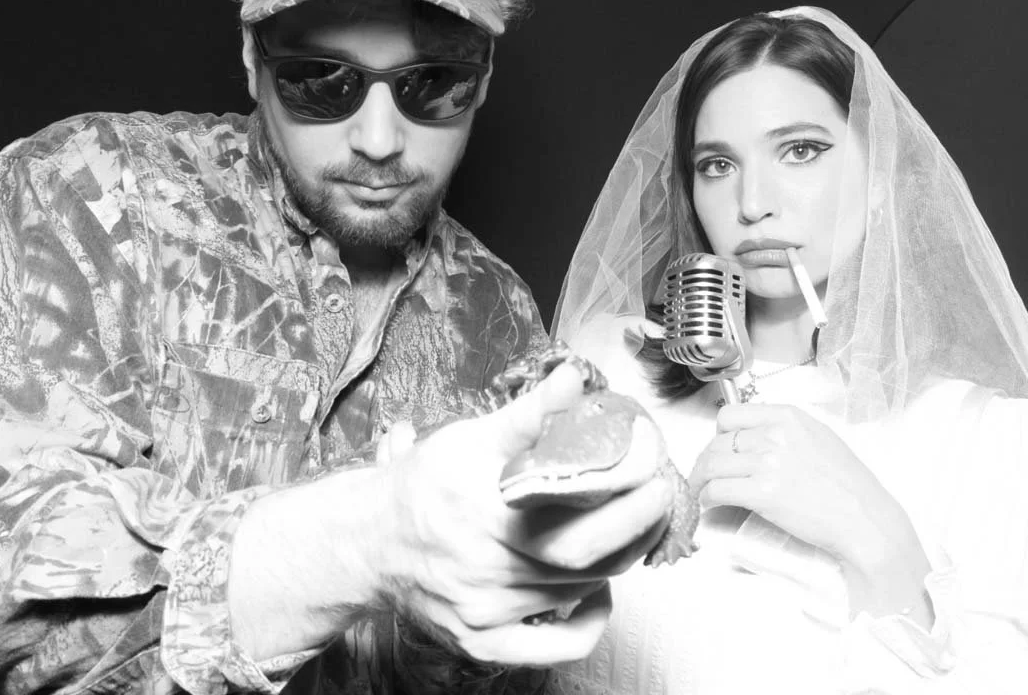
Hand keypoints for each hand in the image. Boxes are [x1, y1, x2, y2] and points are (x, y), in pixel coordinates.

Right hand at [359, 359, 671, 664]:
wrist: (369, 540)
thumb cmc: (424, 484)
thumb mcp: (470, 438)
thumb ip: (527, 414)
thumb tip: (571, 379)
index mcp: (485, 514)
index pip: (576, 520)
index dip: (626, 502)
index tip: (652, 474)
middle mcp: (485, 570)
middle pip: (586, 562)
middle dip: (635, 528)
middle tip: (658, 498)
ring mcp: (485, 613)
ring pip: (576, 593)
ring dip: (617, 561)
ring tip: (634, 526)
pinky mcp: (483, 642)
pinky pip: (555, 648)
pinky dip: (589, 622)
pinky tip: (598, 588)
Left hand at [688, 404, 923, 576]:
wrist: (865, 519)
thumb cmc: (849, 486)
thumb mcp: (819, 438)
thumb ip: (785, 431)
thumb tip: (753, 437)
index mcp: (788, 417)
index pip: (730, 415)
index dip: (718, 434)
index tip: (718, 447)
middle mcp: (775, 435)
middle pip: (717, 441)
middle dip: (706, 460)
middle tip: (705, 475)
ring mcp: (768, 463)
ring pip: (712, 465)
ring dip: (701, 480)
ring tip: (702, 491)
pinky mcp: (762, 494)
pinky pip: (717, 490)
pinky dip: (707, 498)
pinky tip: (710, 504)